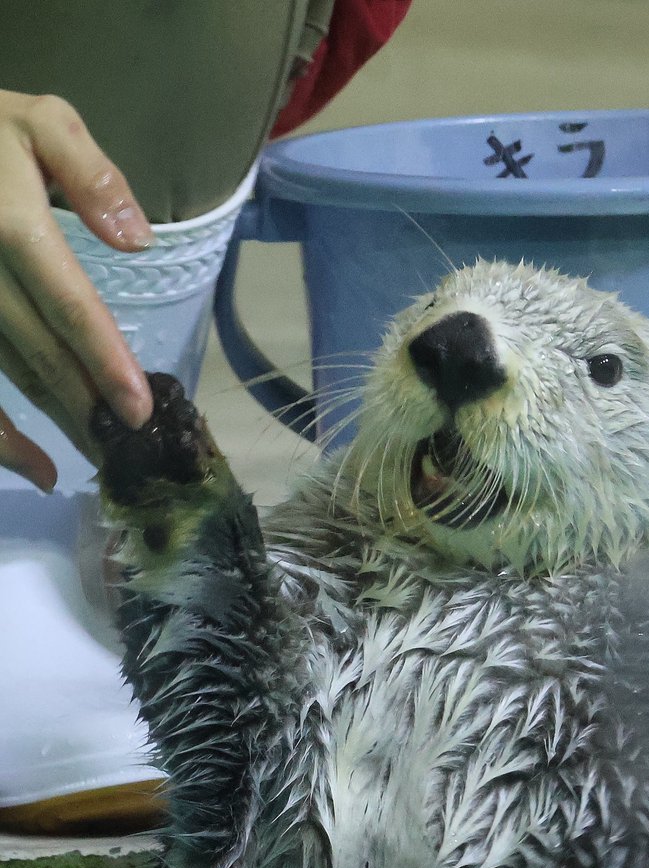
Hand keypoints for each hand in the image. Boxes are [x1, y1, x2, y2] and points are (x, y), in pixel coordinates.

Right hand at [0, 90, 154, 491]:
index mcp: (8, 222)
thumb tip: (137, 240)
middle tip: (134, 455)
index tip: (139, 409)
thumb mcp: (38, 120)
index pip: (66, 303)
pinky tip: (36, 469)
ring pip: (7, 376)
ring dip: (54, 426)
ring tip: (100, 463)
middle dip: (89, 409)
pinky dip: (0, 435)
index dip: (104, 360)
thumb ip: (90, 172)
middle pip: (39, 354)